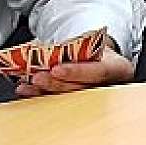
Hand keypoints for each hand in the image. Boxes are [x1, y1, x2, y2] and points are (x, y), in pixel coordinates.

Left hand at [16, 47, 135, 97]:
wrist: (96, 57)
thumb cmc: (93, 49)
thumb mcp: (89, 41)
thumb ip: (70, 45)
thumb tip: (41, 47)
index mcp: (117, 68)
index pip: (99, 72)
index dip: (76, 72)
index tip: (56, 69)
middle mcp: (107, 86)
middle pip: (81, 89)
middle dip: (56, 84)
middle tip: (37, 77)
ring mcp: (93, 97)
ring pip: (68, 99)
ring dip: (45, 92)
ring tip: (28, 84)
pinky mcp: (78, 103)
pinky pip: (59, 102)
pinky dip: (41, 96)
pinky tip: (28, 91)